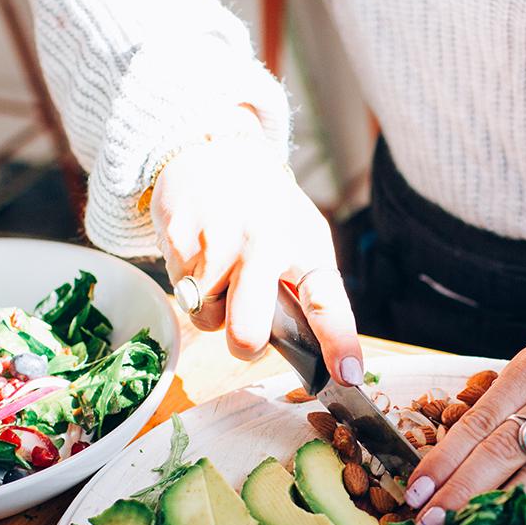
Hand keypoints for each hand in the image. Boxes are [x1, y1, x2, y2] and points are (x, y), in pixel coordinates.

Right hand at [150, 133, 363, 384]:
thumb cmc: (263, 208)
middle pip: (247, 332)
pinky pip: (182, 294)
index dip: (338, 342)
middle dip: (244, 344)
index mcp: (303, 246)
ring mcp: (217, 241)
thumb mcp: (300, 235)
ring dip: (214, 307)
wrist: (210, 150)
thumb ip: (305, 286)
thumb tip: (311, 351)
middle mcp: (263, 244)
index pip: (327, 302)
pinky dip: (192, 285)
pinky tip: (201, 253)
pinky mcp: (177, 239)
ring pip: (208, 319)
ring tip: (223, 269)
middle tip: (247, 331)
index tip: (348, 374)